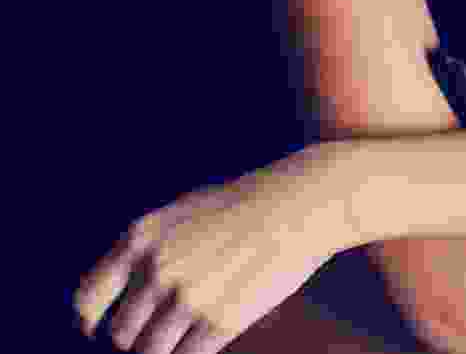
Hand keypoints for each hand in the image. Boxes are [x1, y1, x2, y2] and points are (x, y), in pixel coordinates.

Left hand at [73, 147, 339, 351]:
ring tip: (187, 332)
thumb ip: (150, 246)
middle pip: (121, 334)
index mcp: (142, 237)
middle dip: (138, 338)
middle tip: (162, 329)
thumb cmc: (249, 202)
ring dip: (165, 351)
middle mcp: (157, 268)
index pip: (86, 299)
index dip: (91, 322)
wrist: (303, 202)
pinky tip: (207, 337)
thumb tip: (123, 289)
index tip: (100, 330)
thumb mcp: (186, 208)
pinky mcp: (220, 320)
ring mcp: (188, 296)